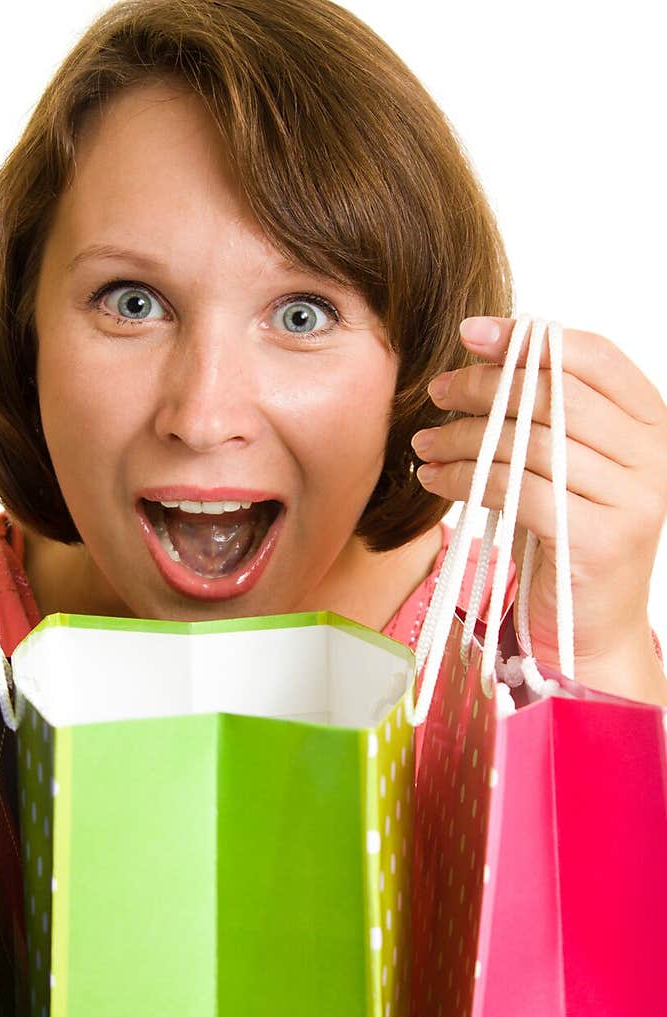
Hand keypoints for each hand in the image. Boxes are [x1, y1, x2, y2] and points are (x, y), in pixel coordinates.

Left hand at [411, 316, 666, 701]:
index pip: (593, 357)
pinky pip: (516, 491)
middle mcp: (653, 457)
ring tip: (425, 440)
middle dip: (484, 386)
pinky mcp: (597, 540)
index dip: (529, 338)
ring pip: (529, 442)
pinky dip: (466, 478)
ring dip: (464, 436)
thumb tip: (483, 356)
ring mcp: (632, 499)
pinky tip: (436, 478)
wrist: (590, 631)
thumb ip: (547, 416)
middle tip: (436, 391)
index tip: (472, 333)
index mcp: (652, 425)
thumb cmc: (570, 541)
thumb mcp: (565, 468)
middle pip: (555, 395)